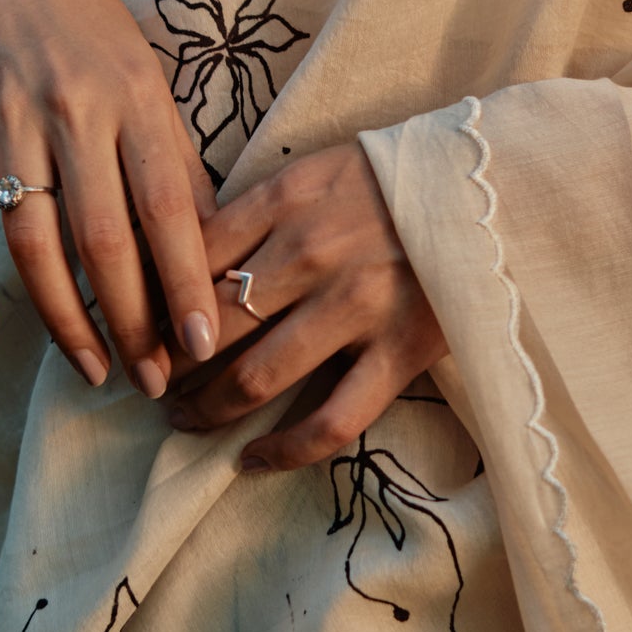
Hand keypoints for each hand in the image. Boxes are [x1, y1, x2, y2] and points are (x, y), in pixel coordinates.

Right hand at [0, 0, 221, 395]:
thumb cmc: (102, 44)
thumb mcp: (155, 89)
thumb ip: (180, 166)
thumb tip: (219, 254)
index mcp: (137, 99)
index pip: (167, 206)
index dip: (185, 280)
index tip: (201, 346)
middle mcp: (73, 110)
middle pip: (101, 235)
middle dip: (130, 319)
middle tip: (151, 381)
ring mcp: (8, 122)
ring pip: (32, 239)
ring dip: (62, 316)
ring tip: (93, 368)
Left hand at [165, 142, 445, 470]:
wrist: (495, 186)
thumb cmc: (396, 179)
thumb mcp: (316, 169)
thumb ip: (256, 210)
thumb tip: (183, 257)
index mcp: (286, 200)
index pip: (189, 259)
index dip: (150, 302)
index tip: (135, 327)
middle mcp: (311, 254)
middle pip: (209, 325)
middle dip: (166, 364)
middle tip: (147, 383)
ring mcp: (355, 308)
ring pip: (254, 378)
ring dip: (205, 409)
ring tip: (183, 421)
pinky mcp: (400, 352)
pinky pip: (330, 419)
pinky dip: (283, 451)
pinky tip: (251, 462)